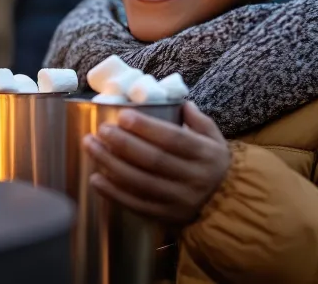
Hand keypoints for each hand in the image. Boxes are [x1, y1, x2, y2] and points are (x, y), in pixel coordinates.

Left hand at [84, 101, 230, 224]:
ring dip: (111, 164)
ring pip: (140, 182)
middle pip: (153, 160)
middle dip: (123, 143)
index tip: (123, 115)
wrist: (226, 204)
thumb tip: (179, 102)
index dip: (147, 127)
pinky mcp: (166, 217)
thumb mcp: (214, 139)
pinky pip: (136, 205)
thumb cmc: (212, 164)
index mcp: (205, 155)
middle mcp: (193, 179)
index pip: (174, 139)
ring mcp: (179, 200)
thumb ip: (197, 120)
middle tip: (102, 130)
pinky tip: (96, 178)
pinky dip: (113, 193)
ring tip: (91, 146)